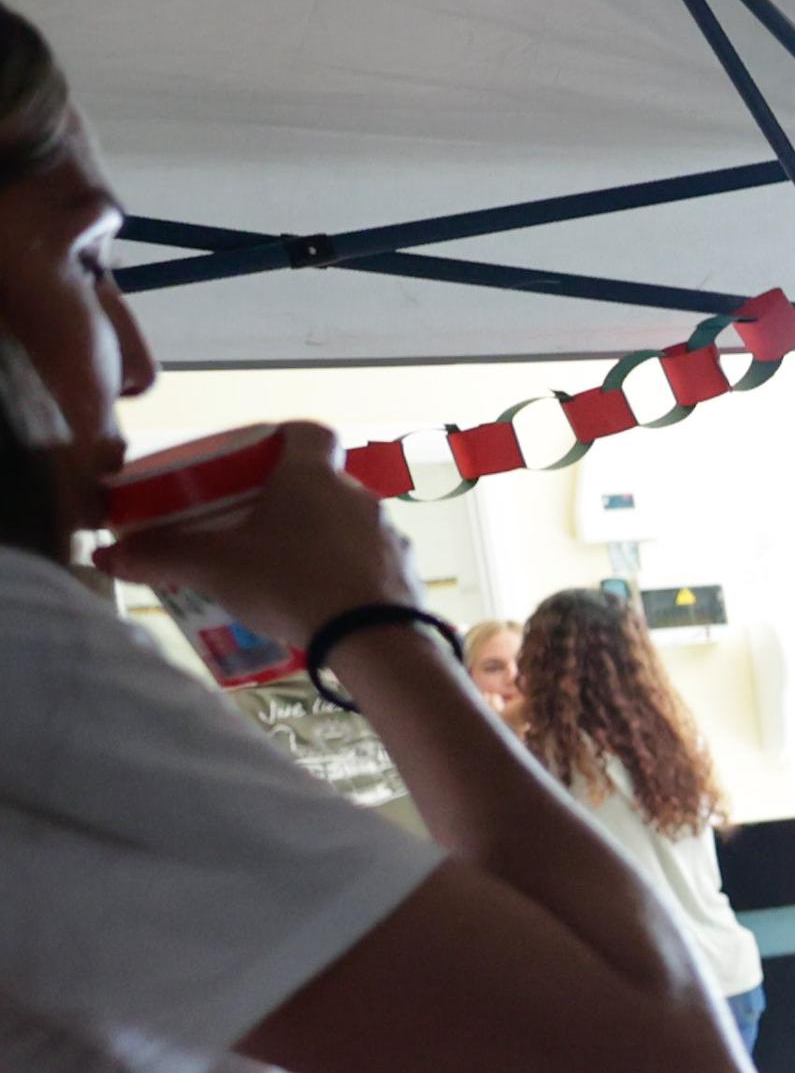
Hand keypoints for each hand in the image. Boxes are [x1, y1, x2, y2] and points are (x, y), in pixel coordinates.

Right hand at [96, 426, 405, 650]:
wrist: (375, 640)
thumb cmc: (290, 584)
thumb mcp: (215, 568)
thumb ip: (161, 557)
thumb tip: (108, 557)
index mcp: (313, 475)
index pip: (309, 432)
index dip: (283, 440)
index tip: (256, 461)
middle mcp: (359, 495)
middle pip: (323, 483)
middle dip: (290, 502)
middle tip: (254, 528)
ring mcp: (391, 534)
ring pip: (349, 524)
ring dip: (320, 540)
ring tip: (285, 572)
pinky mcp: (408, 574)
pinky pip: (372, 563)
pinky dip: (348, 574)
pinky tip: (324, 602)